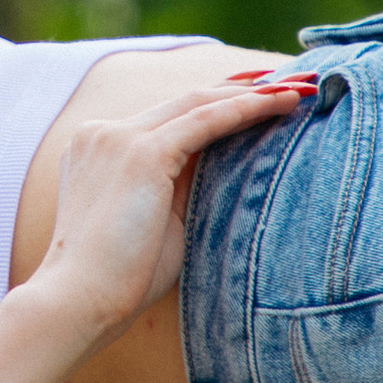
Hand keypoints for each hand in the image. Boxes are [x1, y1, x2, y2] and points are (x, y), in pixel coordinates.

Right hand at [28, 73, 315, 356]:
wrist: (79, 300)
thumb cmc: (120, 278)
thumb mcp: (156, 219)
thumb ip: (182, 186)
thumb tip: (223, 166)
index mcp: (100, 147)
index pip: (170, 114)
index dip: (219, 101)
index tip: (260, 95)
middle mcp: (105, 132)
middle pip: (188, 99)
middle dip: (245, 88)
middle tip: (295, 81)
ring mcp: (119, 137)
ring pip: (200, 101)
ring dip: (256, 93)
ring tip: (303, 88)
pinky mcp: (142, 152)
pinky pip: (207, 120)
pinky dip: (248, 109)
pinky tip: (283, 103)